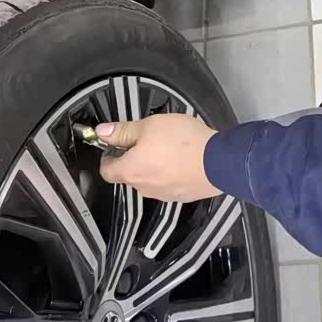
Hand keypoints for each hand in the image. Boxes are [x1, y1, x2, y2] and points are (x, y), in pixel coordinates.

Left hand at [97, 114, 222, 202]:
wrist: (218, 161)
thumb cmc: (184, 143)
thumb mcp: (150, 125)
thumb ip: (123, 130)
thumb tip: (103, 131)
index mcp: (131, 170)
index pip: (106, 171)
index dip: (108, 156)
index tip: (116, 145)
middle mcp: (144, 187)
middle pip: (130, 174)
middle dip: (134, 158)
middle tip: (148, 140)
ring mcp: (163, 194)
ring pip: (151, 179)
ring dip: (155, 166)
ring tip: (171, 147)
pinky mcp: (181, 196)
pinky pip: (170, 184)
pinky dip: (172, 173)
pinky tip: (184, 158)